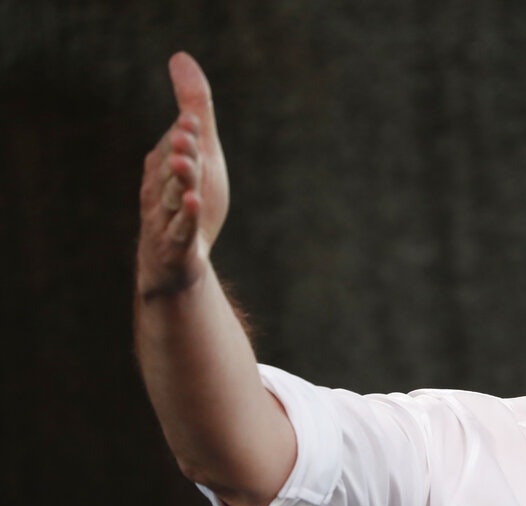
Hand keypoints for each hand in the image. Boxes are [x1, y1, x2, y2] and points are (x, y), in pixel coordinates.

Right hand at [137, 52, 229, 297]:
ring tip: (187, 165)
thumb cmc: (189, 201)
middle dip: (180, 152)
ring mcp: (167, 219)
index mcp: (164, 166)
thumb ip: (193, 108)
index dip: (185, 133)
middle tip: (186, 135)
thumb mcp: (199, 152)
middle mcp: (161, 190)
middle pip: (172, 169)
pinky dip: (187, 218)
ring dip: (180, 182)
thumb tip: (180, 57)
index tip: (193, 118)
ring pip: (174, 198)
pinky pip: (181, 230)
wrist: (174, 264)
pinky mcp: (177, 245)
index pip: (175, 146)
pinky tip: (195, 204)